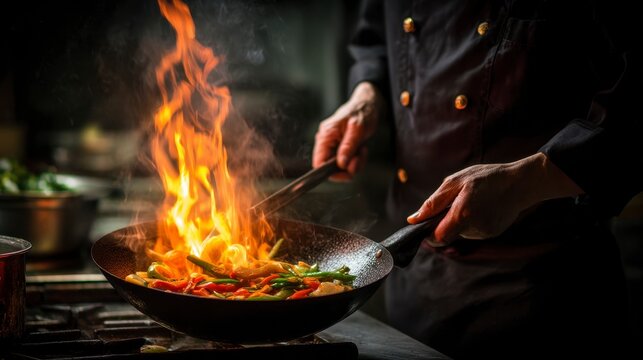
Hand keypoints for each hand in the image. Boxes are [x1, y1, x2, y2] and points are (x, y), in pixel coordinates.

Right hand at [312, 82, 383, 180]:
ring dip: (354, 163)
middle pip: (330, 167)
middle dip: (347, 167)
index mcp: (326, 135)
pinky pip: (346, 161)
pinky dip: (355, 160)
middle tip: (359, 159)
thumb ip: (348, 147)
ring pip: (340, 166)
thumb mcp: (358, 130)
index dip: (330, 172)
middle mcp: (326, 141)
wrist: (368, 105)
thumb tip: (341, 164)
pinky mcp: (340, 147)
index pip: (319, 162)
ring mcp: (333, 145)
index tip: (346, 173)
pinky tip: (361, 150)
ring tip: (362, 151)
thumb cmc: (362, 112)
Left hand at [407, 153, 583, 244]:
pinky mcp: (492, 233)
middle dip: (444, 222)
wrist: (522, 182)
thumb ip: (433, 203)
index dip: (428, 234)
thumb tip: (413, 219)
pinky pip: (472, 230)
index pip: (437, 238)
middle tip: (455, 201)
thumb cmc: (487, 177)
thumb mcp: (456, 182)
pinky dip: (471, 220)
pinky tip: (482, 206)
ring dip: (459, 219)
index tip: (427, 223)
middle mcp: (474, 228)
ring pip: (460, 231)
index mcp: (463, 214)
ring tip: (472, 200)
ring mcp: (485, 233)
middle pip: (447, 235)